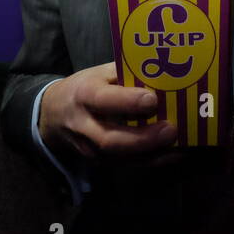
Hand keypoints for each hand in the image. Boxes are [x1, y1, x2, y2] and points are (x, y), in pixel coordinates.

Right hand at [39, 62, 183, 168]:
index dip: (127, 102)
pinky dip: (153, 161)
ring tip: (179, 145)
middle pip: (110, 139)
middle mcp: (84, 125)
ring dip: (152, 154)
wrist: (53, 115)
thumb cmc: (85, 87)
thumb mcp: (99, 73)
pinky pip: (127, 165)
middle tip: (171, 130)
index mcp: (84, 95)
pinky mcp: (99, 162)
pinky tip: (175, 153)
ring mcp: (90, 149)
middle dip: (143, 138)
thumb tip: (163, 69)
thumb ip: (126, 73)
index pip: (103, 100)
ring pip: (120, 158)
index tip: (152, 100)